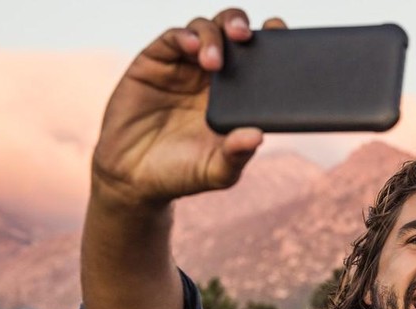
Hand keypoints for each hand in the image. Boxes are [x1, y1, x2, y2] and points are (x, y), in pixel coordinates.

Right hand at [91, 9, 286, 210]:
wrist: (134, 177)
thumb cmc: (182, 173)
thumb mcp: (216, 171)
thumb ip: (237, 155)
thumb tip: (258, 136)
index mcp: (236, 95)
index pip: (257, 57)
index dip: (271, 40)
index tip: (280, 33)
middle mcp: (212, 74)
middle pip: (230, 31)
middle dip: (240, 24)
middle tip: (245, 36)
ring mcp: (183, 66)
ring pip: (204, 29)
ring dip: (213, 36)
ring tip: (214, 62)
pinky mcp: (154, 63)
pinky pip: (173, 38)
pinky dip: (184, 37)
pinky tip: (192, 47)